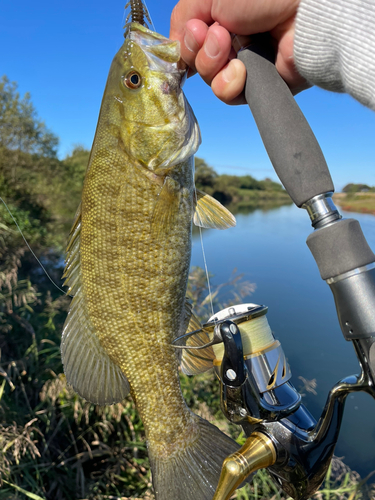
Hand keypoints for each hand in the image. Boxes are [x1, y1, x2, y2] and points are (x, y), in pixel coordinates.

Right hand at [170, 0, 309, 103]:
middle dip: (201, 52)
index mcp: (220, 16)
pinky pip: (229, 95)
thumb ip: (183, 18)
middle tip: (220, 37)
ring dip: (214, 67)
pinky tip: (242, 69)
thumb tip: (173, 47)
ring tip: (233, 49)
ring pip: (210, 80)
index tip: (196, 32)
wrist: (302, 13)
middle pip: (196, 62)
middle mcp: (231, 40)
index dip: (186, 42)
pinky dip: (230, 84)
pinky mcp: (257, 85)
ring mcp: (244, 64)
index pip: (189, 39)